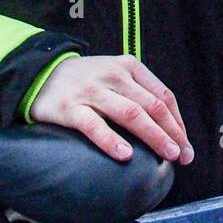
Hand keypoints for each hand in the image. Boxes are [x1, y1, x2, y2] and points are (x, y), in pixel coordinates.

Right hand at [29, 55, 193, 165]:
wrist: (38, 74)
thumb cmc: (85, 81)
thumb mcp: (114, 75)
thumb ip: (138, 93)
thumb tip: (167, 126)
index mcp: (129, 67)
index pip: (163, 95)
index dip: (177, 121)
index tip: (185, 143)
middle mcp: (114, 75)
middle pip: (152, 106)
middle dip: (172, 132)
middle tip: (183, 155)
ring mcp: (92, 91)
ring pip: (131, 114)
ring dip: (154, 136)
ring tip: (167, 154)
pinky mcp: (70, 108)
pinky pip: (94, 126)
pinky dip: (112, 141)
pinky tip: (126, 156)